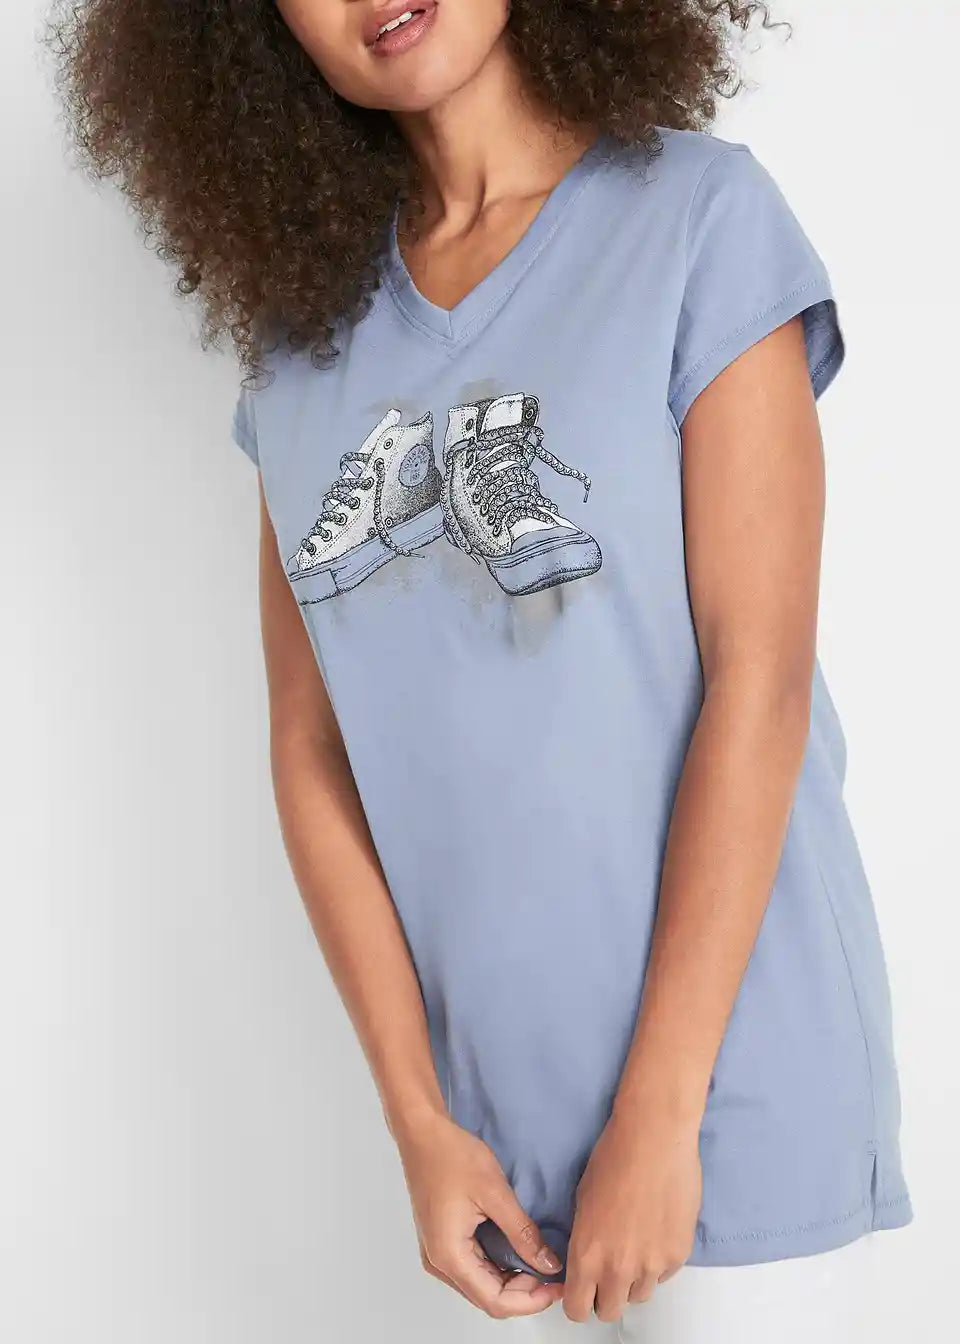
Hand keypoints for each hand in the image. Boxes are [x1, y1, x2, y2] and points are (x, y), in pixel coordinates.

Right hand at [396, 1111, 563, 1317]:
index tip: (557, 1286)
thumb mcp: (495, 1192)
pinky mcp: (441, 1240)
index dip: (530, 1300)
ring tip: (542, 1265)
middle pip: (487, 1297)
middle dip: (525, 1293)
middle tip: (554, 1276)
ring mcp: (438, 1252)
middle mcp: (440, 1262)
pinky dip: (498, 1268)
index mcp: (450, 1255)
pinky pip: (473, 1267)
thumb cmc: (453, 1156)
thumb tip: (548, 1265)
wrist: (421, 1132)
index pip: (495, 1300)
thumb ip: (523, 1233)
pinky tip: (518, 1253)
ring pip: (481, 1285)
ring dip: (512, 1282)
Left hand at [562, 1108, 701, 1321]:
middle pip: (610, 1311)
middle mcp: (619, 1268)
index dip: (577, 1301)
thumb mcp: (582, 1201)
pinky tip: (654, 1231)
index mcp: (587, 1255)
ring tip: (634, 1245)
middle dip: (606, 1296)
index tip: (581, 1289)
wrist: (654, 1137)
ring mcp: (652, 1265)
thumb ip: (584, 1240)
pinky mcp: (678, 1255)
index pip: (576, 1308)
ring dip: (633, 1280)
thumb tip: (587, 1259)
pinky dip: (657, 1262)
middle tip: (608, 1270)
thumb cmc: (613, 1158)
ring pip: (639, 1295)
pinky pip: (663, 1275)